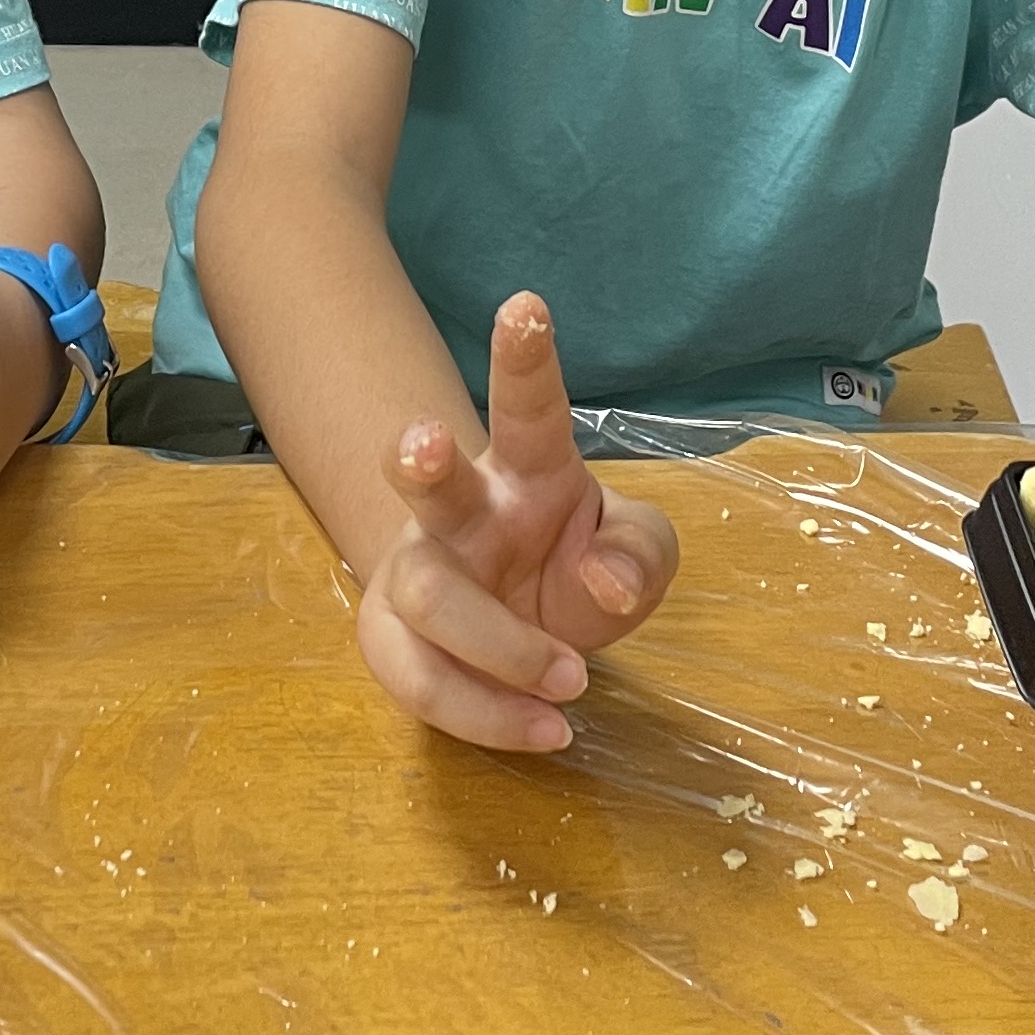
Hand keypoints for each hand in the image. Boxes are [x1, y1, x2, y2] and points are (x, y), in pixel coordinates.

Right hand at [356, 294, 679, 752]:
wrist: (521, 629)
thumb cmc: (579, 566)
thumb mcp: (638, 552)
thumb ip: (640, 554)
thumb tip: (602, 585)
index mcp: (529, 470)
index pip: (526, 407)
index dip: (524, 358)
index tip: (527, 305)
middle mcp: (464, 512)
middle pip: (429, 481)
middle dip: (420, 458)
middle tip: (425, 444)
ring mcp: (423, 574)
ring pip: (427, 594)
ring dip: (496, 643)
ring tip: (571, 680)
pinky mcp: (394, 638)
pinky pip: (420, 679)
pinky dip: (486, 713)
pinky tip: (545, 729)